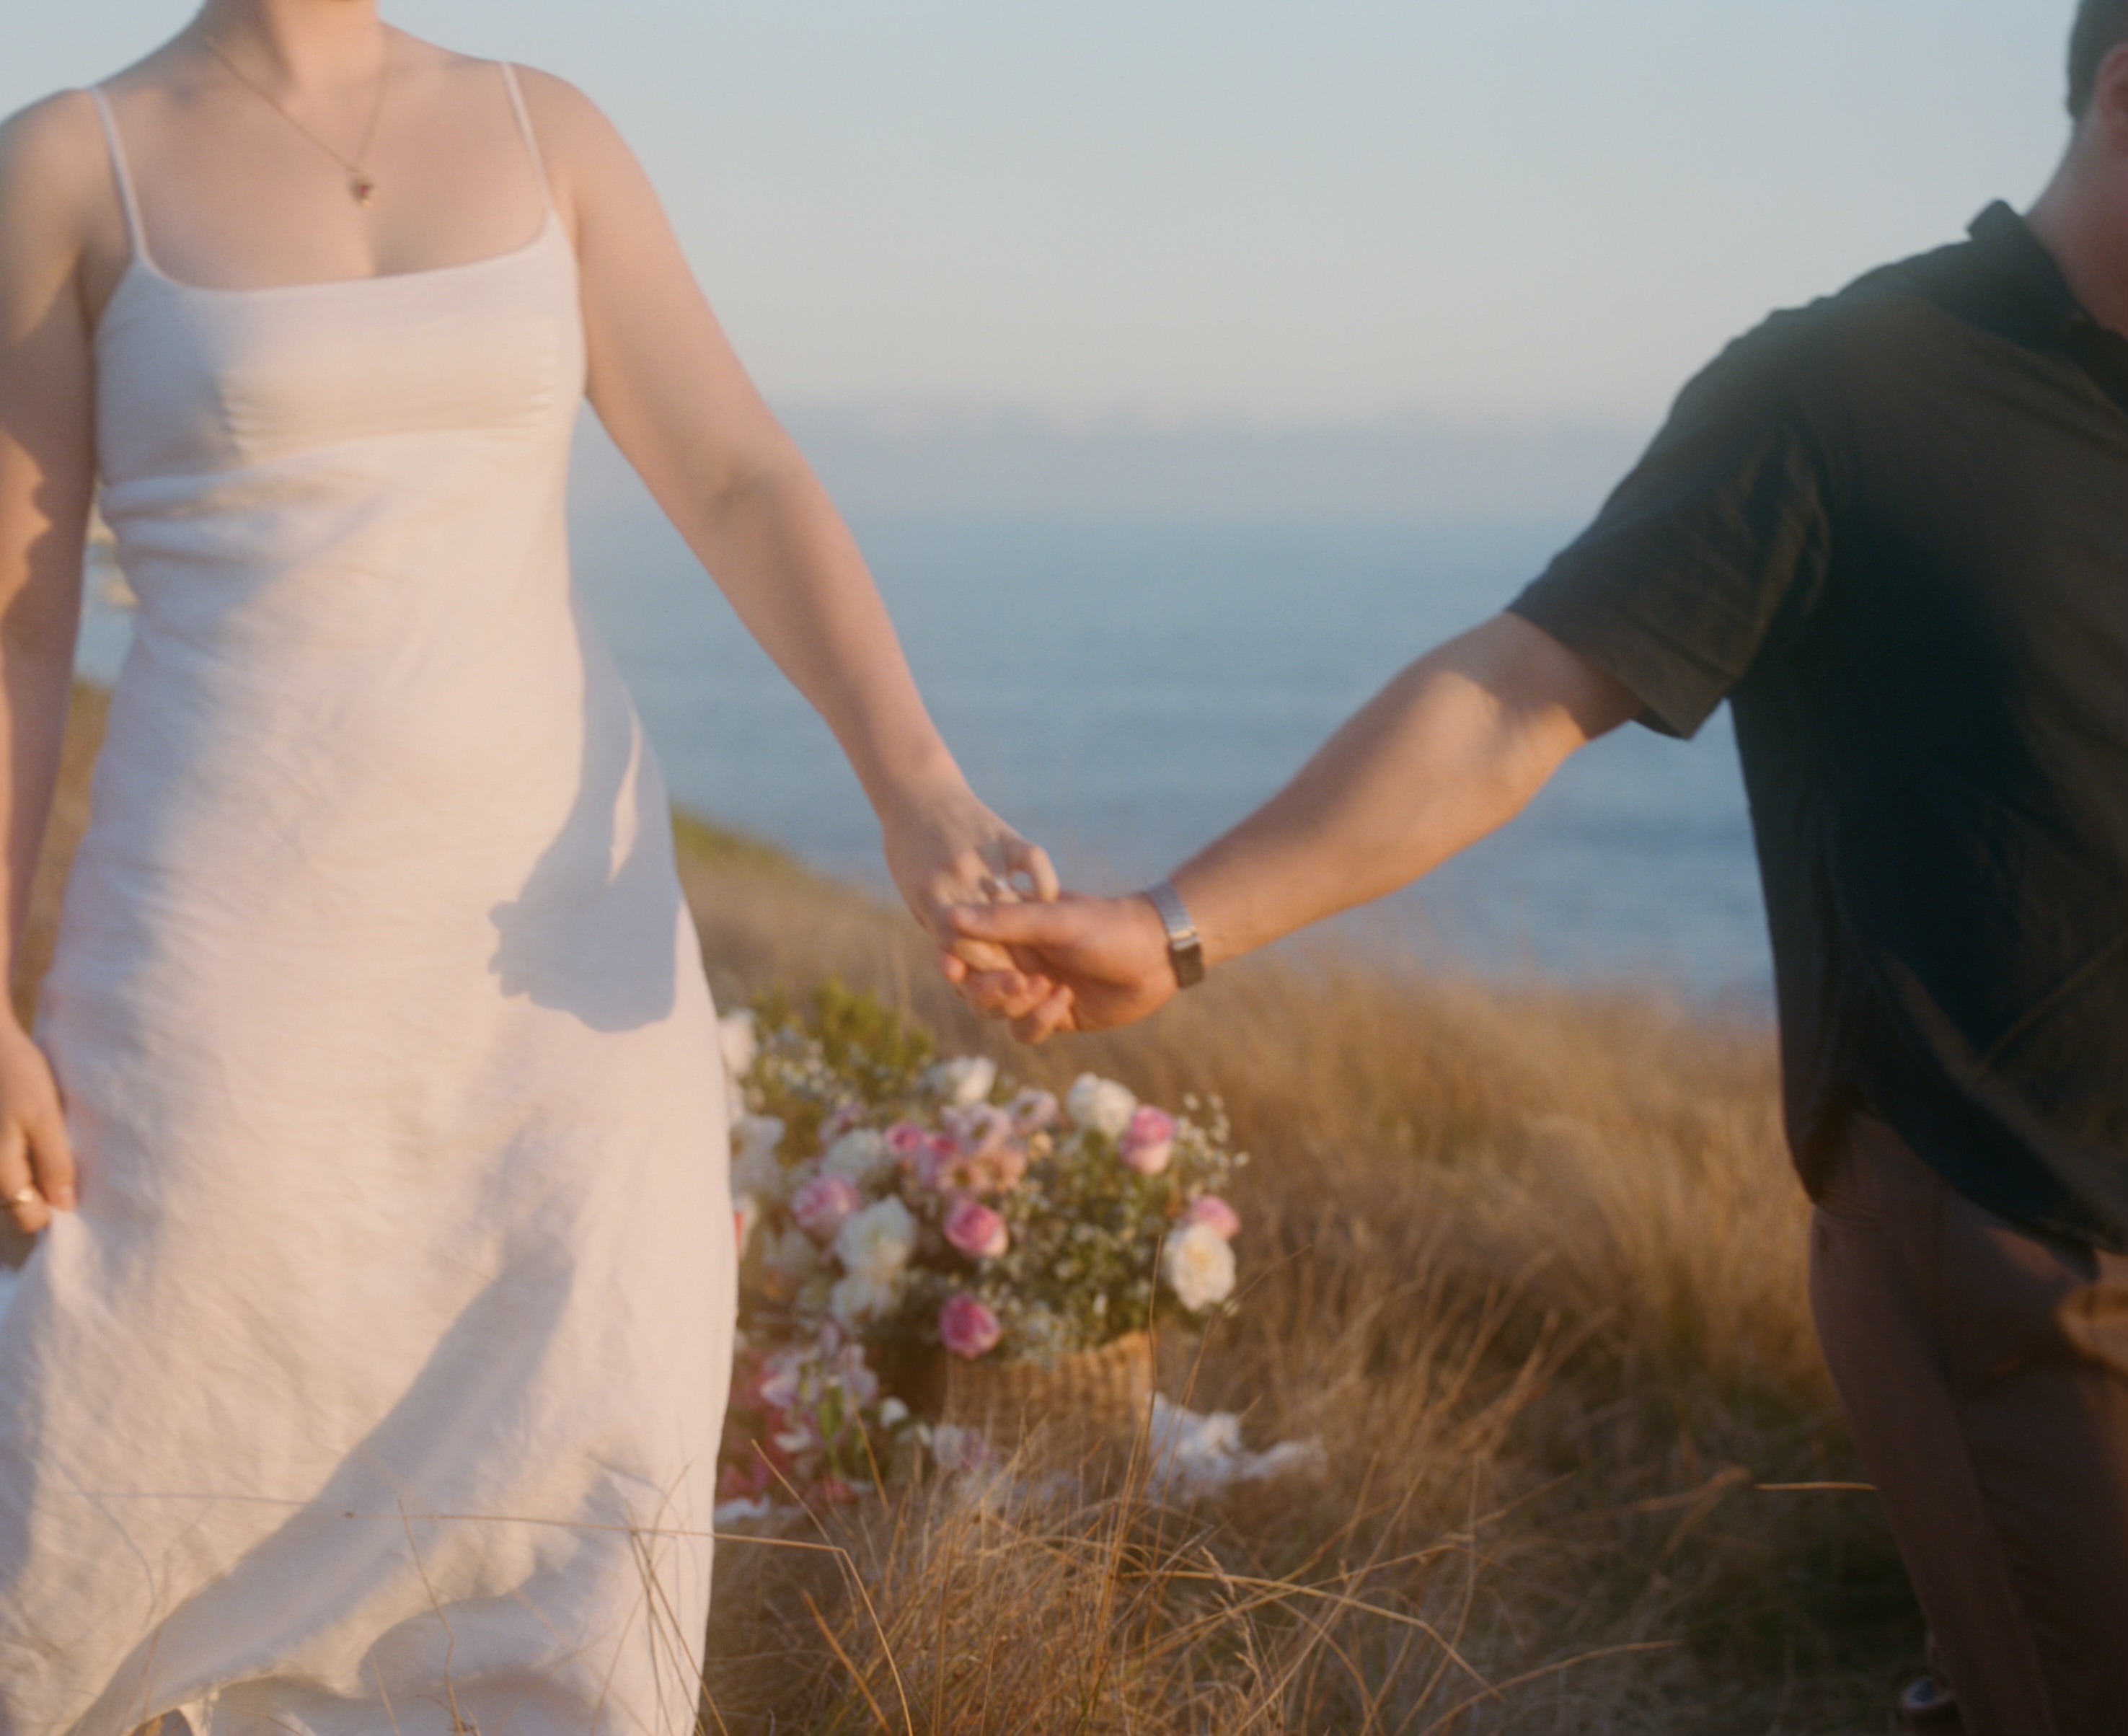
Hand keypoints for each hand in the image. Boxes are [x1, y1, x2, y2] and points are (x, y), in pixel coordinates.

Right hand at [0, 1021, 73, 1234]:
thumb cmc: (16, 1074)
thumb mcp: (45, 1117)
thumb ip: (54, 1162)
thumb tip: (64, 1206)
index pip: (28, 1219)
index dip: (54, 1209)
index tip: (74, 1188)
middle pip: (17, 1203)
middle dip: (43, 1191)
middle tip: (66, 1162)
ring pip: (10, 1183)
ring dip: (32, 1172)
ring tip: (48, 1143)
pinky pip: (6, 1163)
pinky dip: (20, 1157)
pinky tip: (33, 1134)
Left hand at [879, 781, 1059, 973]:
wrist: (916, 794)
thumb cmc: (912, 855)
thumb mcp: (917, 896)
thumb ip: (940, 931)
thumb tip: (956, 975)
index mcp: (929, 896)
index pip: (961, 948)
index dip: (983, 970)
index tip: (1000, 984)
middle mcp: (956, 877)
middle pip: (992, 933)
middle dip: (1012, 961)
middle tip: (1033, 978)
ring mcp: (983, 855)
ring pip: (1016, 906)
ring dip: (1033, 933)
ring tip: (1046, 951)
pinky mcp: (1006, 836)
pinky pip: (1035, 864)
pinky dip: (1045, 885)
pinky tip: (1048, 902)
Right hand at [941, 893, 1176, 1042]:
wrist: (1158, 954)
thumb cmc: (1107, 925)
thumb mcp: (1056, 919)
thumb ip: (1004, 921)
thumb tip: (949, 915)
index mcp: (1009, 929)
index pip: (963, 947)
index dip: (950, 959)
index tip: (950, 968)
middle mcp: (1015, 960)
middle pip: (972, 987)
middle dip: (989, 989)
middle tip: (1017, 981)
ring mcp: (1032, 990)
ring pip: (994, 1013)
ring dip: (1014, 1005)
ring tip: (1048, 987)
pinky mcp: (1053, 1015)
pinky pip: (1025, 1031)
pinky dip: (1039, 1020)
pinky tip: (1065, 999)